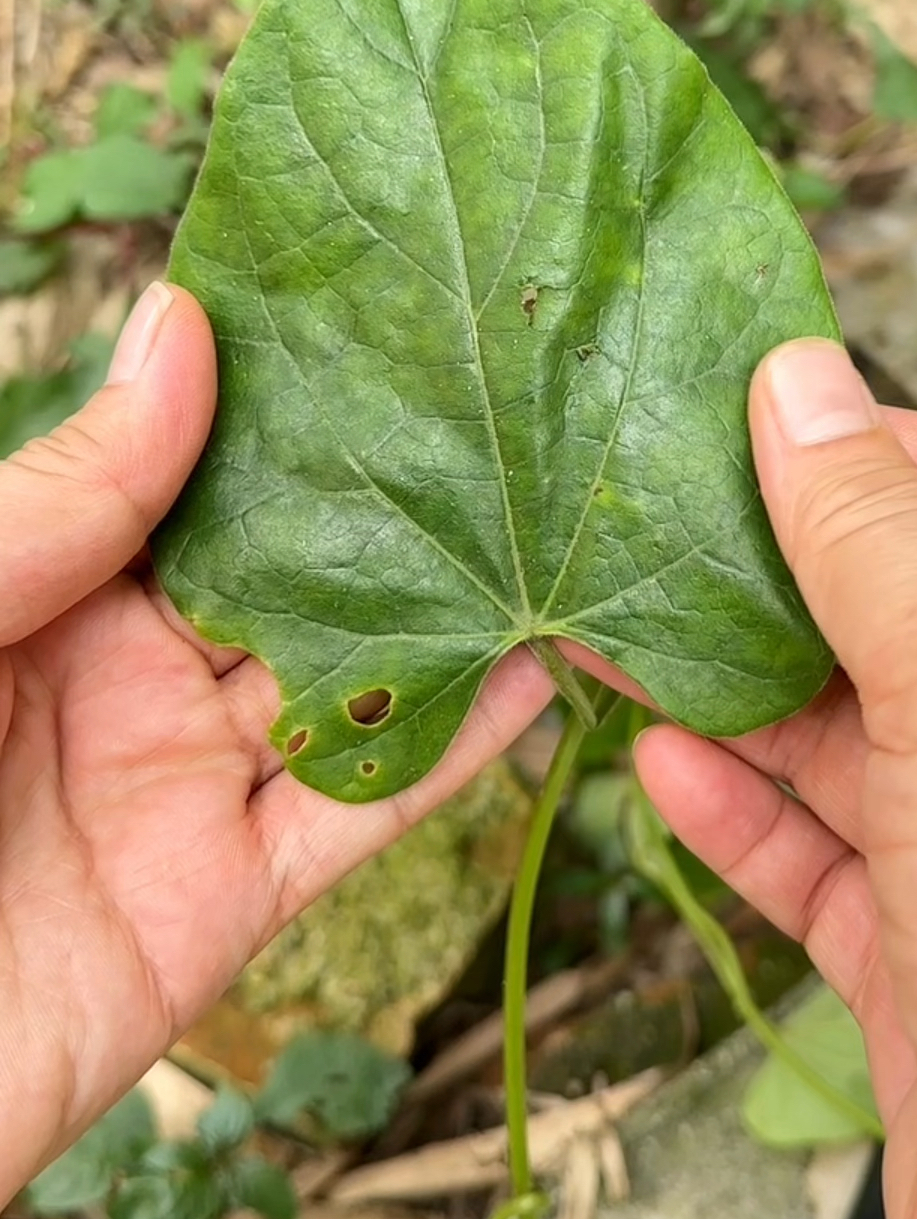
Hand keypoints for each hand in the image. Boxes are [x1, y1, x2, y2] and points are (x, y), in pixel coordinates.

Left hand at [0, 284, 549, 1203]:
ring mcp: (180, 786)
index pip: (194, 475)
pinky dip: (455, 751)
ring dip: (451, 610)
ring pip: (348, 683)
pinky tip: (542, 671)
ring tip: (563, 517)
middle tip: (520, 398)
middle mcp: (126, 674)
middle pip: (293, 570)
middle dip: (397, 493)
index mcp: (47, 583)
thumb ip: (62, 494)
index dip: (288, 402)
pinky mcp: (223, 904)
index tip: (396, 314)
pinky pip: (356, 815)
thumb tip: (181, 323)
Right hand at [636, 339, 916, 1218]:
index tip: (723, 409)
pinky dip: (737, 812)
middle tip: (632, 523)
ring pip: (843, 733)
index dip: (851, 445)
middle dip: (763, 571)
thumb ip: (881, 537)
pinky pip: (819, 858)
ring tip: (610, 635)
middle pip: (893, 609)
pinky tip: (661, 768)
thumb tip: (800, 382)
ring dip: (727, 689)